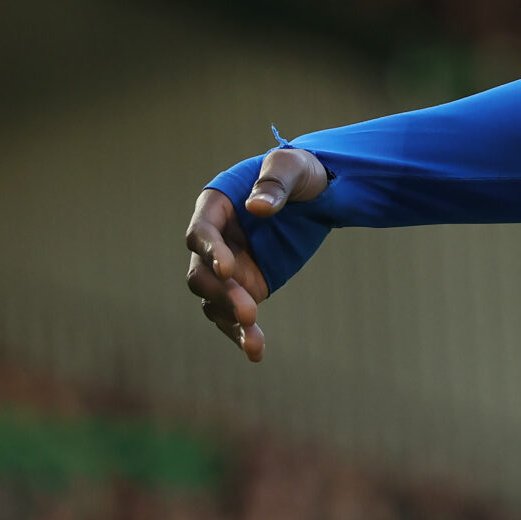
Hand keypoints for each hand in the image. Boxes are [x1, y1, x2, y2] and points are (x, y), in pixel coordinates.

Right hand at [182, 146, 326, 360]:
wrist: (318, 190)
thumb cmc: (299, 171)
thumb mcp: (292, 167)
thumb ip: (275, 183)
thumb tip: (256, 207)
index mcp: (215, 207)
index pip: (202, 232)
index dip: (211, 251)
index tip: (229, 269)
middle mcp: (214, 241)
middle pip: (203, 273)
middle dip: (222, 294)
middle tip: (250, 311)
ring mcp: (228, 267)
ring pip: (215, 301)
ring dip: (230, 322)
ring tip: (254, 342)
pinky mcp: (246, 286)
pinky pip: (236, 315)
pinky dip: (243, 334)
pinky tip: (256, 352)